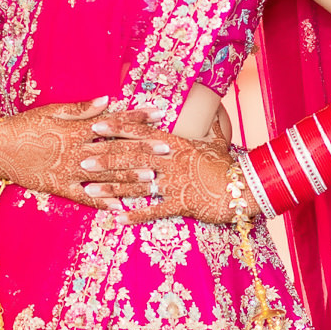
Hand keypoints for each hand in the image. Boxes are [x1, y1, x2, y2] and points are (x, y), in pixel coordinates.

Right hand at [0, 98, 156, 210]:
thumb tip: (108, 99)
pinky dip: (101, 203)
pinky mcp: (60, 188)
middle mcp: (76, 150)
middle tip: (167, 149)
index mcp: (77, 128)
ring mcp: (69, 171)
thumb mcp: (51, 111)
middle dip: (142, 149)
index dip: (136, 117)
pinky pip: (84, 198)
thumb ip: (81, 108)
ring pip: (105, 176)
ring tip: (152, 179)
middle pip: (115, 150)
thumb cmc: (24, 126)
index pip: (112, 121)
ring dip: (129, 178)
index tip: (158, 113)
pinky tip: (120, 208)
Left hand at [86, 109, 238, 224]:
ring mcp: (176, 182)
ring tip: (90, 189)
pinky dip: (134, 215)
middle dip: (106, 158)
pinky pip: (154, 210)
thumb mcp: (220, 142)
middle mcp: (171, 160)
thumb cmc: (231, 165)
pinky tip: (116, 218)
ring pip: (137, 183)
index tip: (97, 126)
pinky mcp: (182, 203)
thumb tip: (213, 111)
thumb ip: (212, 127)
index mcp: (177, 143)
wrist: (248, 187)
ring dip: (112, 187)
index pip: (142, 132)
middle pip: (132, 157)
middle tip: (82, 159)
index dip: (117, 128)